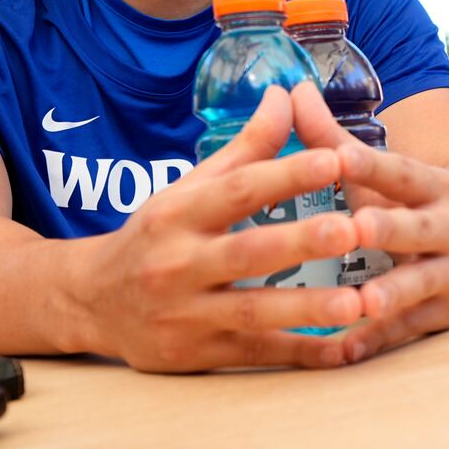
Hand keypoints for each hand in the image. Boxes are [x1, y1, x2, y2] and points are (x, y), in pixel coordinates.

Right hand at [79, 86, 362, 372]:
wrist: (90, 302)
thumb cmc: (156, 236)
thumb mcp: (190, 189)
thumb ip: (245, 148)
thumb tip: (284, 93)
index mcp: (180, 214)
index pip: (237, 190)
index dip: (285, 174)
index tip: (333, 158)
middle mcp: (179, 263)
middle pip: (246, 252)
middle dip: (300, 242)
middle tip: (352, 230)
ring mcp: (186, 313)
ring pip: (252, 311)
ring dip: (308, 308)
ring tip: (358, 303)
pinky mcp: (197, 354)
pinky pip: (256, 355)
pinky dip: (300, 354)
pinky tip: (343, 351)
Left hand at [288, 82, 448, 363]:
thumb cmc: (410, 202)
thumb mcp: (383, 171)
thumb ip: (332, 137)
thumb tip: (290, 88)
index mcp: (435, 186)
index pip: (401, 173)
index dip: (371, 164)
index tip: (339, 156)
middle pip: (417, 229)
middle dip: (389, 229)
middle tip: (356, 229)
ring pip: (420, 283)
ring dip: (391, 293)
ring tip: (361, 301)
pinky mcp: (447, 313)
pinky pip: (408, 329)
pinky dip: (378, 340)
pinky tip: (346, 350)